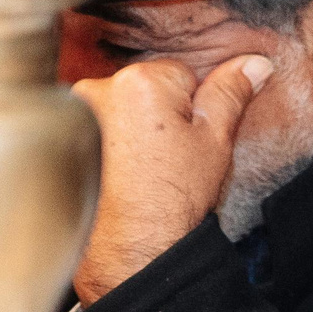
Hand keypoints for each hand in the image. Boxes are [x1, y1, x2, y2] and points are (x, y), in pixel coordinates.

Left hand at [70, 54, 272, 303]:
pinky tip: (117, 172)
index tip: (188, 141)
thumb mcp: (216, 142)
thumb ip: (231, 94)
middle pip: (144, 88)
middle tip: (166, 157)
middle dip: (158, 115)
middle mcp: (99, 88)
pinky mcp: (57, 137)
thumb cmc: (172, 199)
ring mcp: (72, 113)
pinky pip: (93, 126)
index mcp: (142, 80)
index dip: (192, 108)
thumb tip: (255, 63)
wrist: (131, 248)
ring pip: (118, 108)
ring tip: (140, 168)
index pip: (180, 73)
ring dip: (129, 128)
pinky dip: (105, 143)